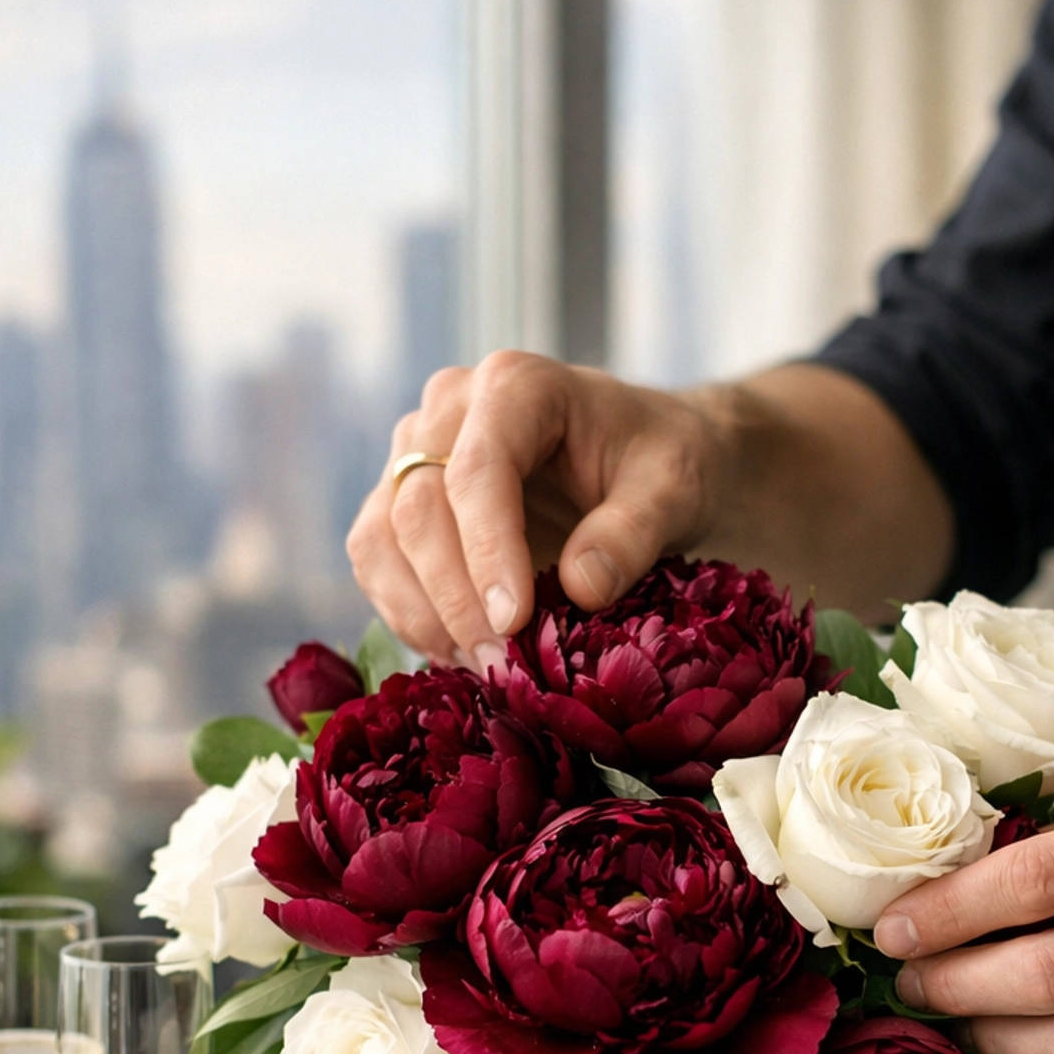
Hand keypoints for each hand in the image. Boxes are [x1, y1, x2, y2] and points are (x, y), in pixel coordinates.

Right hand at [346, 354, 720, 668]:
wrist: (643, 462)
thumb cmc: (659, 465)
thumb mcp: (675, 489)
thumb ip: (634, 532)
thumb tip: (581, 588)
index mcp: (516, 386)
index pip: (478, 469)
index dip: (488, 551)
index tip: (513, 622)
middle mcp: (448, 408)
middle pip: (418, 506)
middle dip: (454, 597)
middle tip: (500, 664)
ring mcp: (415, 454)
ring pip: (381, 538)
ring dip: (422, 614)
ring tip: (481, 667)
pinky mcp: (400, 502)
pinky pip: (377, 563)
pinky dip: (410, 616)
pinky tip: (458, 653)